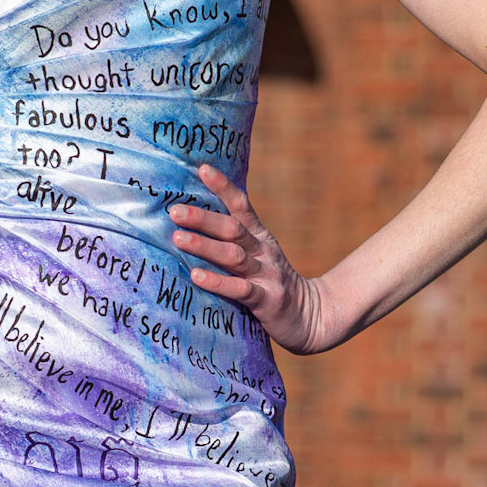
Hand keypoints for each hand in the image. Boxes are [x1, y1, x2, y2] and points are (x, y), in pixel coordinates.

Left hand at [167, 164, 332, 354]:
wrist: (311, 317)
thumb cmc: (271, 285)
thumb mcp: (257, 257)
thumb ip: (232, 242)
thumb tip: (193, 224)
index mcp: (259, 237)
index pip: (241, 205)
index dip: (223, 186)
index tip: (203, 168)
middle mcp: (263, 251)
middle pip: (232, 229)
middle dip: (203, 218)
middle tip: (175, 210)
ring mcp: (266, 275)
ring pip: (233, 256)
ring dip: (205, 246)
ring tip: (178, 238)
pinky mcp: (266, 300)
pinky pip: (240, 289)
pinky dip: (218, 282)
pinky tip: (196, 276)